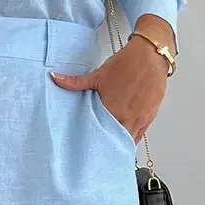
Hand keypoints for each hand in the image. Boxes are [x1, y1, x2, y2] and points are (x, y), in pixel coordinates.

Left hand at [50, 37, 168, 142]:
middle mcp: (127, 118)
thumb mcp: (98, 75)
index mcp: (112, 110)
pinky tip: (124, 138)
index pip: (99, 133)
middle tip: (96, 148)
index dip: (93, 140)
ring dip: (119, 142)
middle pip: (114, 139)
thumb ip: (75, 82)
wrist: (150, 56)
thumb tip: (54, 78)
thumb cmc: (126, 64)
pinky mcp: (150, 117)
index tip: (86, 145)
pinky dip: (132, 137)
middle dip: (106, 144)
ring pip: (128, 139)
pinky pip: (140, 135)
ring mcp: (140, 119)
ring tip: (109, 146)